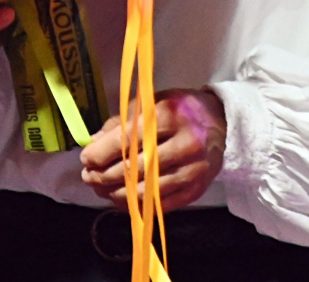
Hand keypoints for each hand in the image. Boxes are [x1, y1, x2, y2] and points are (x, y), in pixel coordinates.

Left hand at [79, 88, 225, 210]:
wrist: (223, 124)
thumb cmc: (181, 110)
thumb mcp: (153, 102)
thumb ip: (122, 121)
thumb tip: (93, 143)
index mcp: (169, 115)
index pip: (127, 140)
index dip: (100, 154)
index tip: (85, 159)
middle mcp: (183, 144)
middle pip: (134, 168)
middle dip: (103, 176)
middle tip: (88, 177)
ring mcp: (192, 170)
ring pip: (145, 191)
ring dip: (116, 194)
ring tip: (101, 189)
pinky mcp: (196, 189)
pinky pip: (159, 205)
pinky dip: (135, 205)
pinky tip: (121, 199)